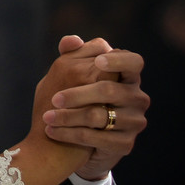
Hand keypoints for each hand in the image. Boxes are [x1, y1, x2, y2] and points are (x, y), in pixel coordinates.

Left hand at [41, 35, 148, 180]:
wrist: (76, 141)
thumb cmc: (75, 101)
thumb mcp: (71, 78)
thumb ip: (72, 56)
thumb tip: (70, 40)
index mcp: (127, 77)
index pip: (134, 62)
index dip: (118, 60)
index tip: (98, 62)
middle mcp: (137, 98)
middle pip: (108, 90)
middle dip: (77, 94)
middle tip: (54, 99)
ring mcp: (134, 122)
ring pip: (99, 116)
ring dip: (68, 117)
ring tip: (47, 117)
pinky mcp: (125, 144)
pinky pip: (96, 138)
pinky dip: (70, 134)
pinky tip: (51, 131)